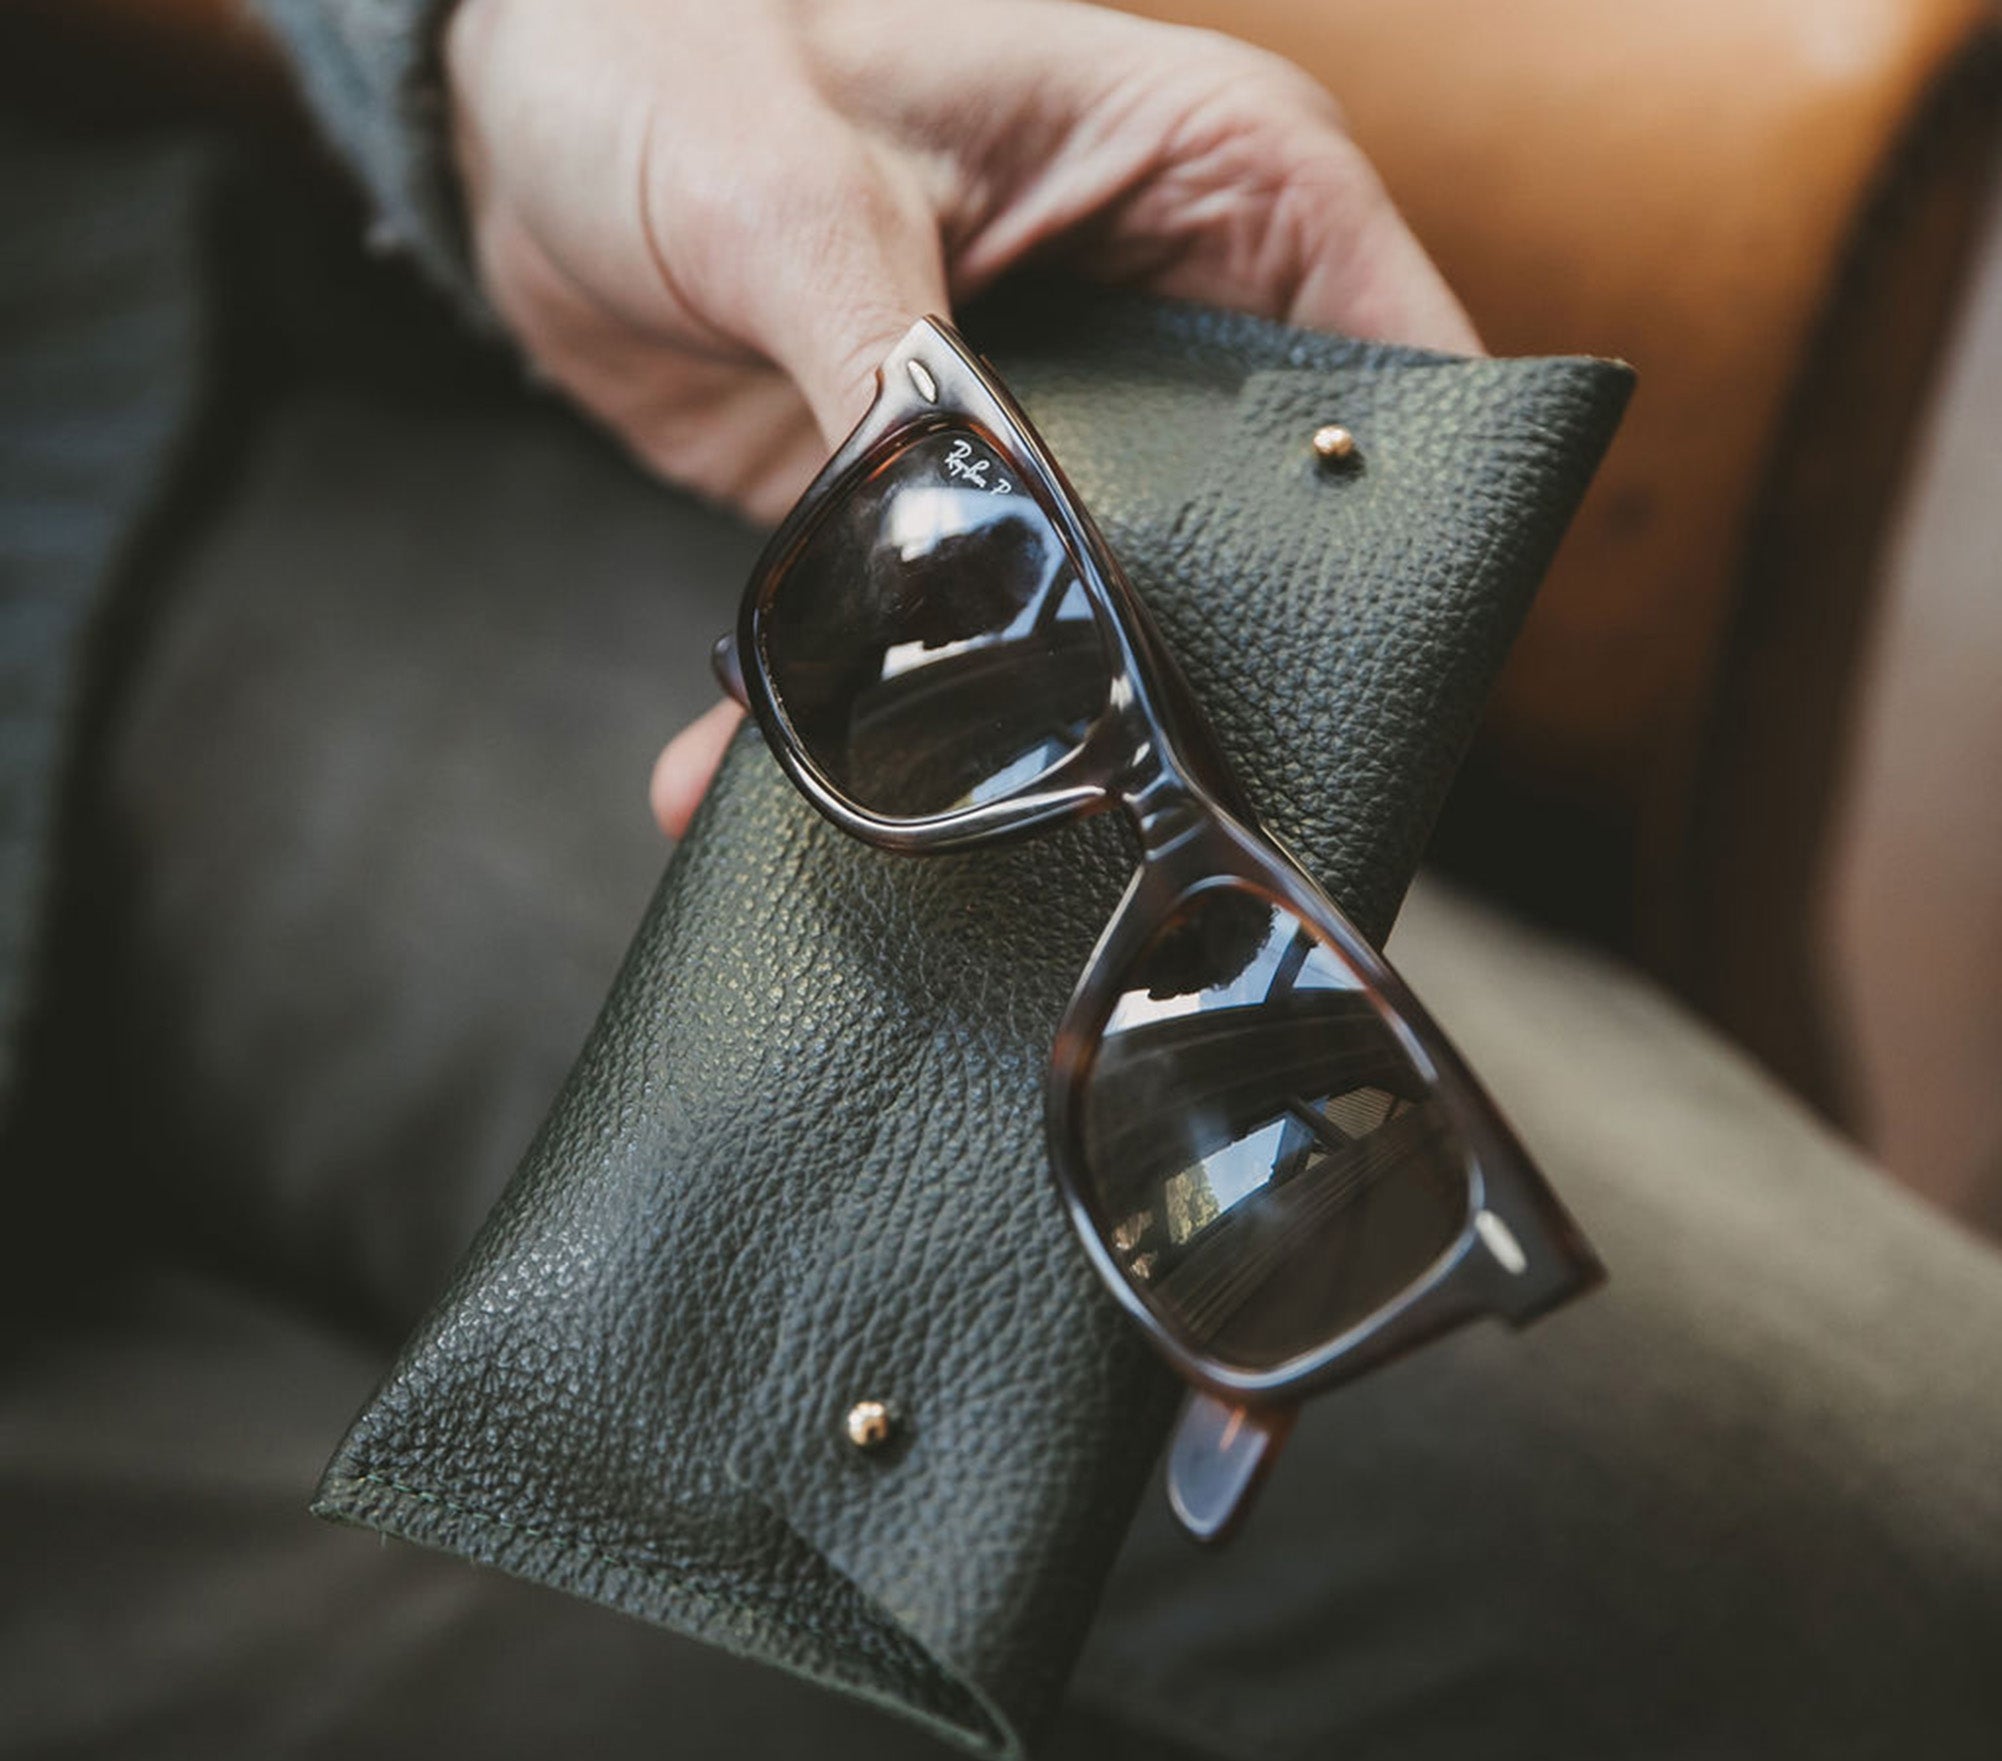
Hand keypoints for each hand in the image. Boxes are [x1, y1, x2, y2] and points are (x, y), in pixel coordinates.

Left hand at [444, 0, 1479, 832]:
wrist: (518, 123)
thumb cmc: (667, 46)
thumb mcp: (794, 193)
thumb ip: (890, 375)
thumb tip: (946, 566)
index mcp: (1215, 183)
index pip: (1397, 376)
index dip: (1404, 537)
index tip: (1352, 677)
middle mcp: (1167, 314)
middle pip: (1270, 534)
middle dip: (1205, 670)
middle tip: (1150, 784)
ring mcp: (1059, 421)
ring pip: (1109, 609)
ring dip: (1020, 718)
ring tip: (949, 809)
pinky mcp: (951, 499)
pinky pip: (954, 630)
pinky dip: (864, 709)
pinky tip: (747, 772)